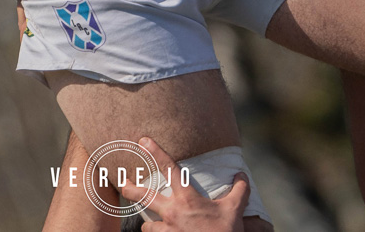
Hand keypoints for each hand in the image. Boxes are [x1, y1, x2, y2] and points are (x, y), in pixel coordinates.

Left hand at [116, 137, 249, 231]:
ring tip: (148, 222)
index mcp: (187, 198)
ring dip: (148, 223)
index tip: (143, 141)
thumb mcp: (235, 210)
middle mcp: (173, 213)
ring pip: (146, 224)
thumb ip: (239, 190)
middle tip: (122, 182)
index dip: (156, 152)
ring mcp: (168, 231)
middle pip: (144, 197)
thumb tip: (242, 174)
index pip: (170, 169)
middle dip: (130, 188)